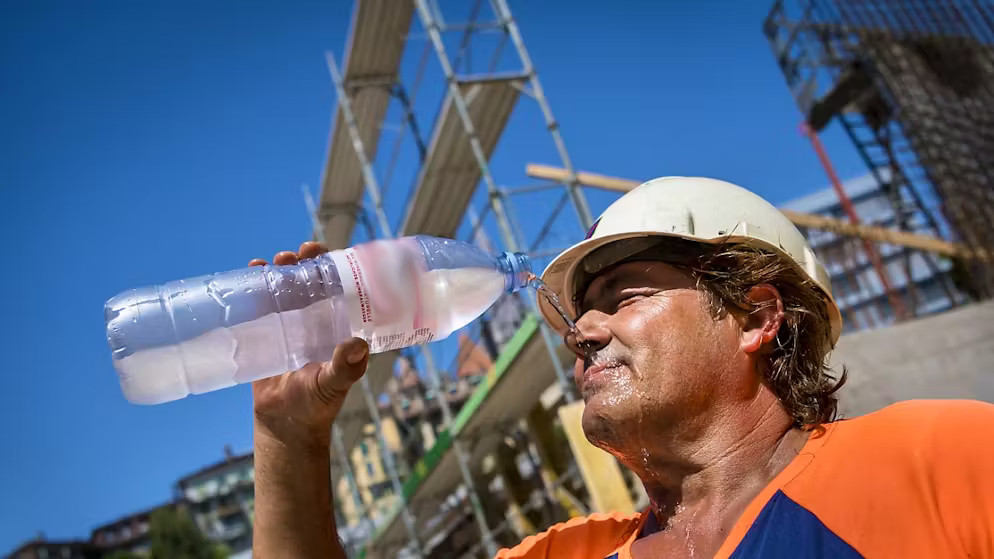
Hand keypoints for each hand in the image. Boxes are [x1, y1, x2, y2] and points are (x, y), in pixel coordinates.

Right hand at [248, 241, 368, 449]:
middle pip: (311, 280)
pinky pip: (262, 304)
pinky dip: (256, 285)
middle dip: (303, 262)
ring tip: (271, 263)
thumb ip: (345, 367)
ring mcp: (290, 324)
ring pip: (286, 288)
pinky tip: (252, 271)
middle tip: (294, 256)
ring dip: (280, 270)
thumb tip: (358, 345)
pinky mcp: (266, 332)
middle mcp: (315, 319)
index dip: (333, 265)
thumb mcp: (333, 383)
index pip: (339, 287)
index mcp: (337, 325)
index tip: (323, 253)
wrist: (285, 424)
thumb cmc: (317, 404)